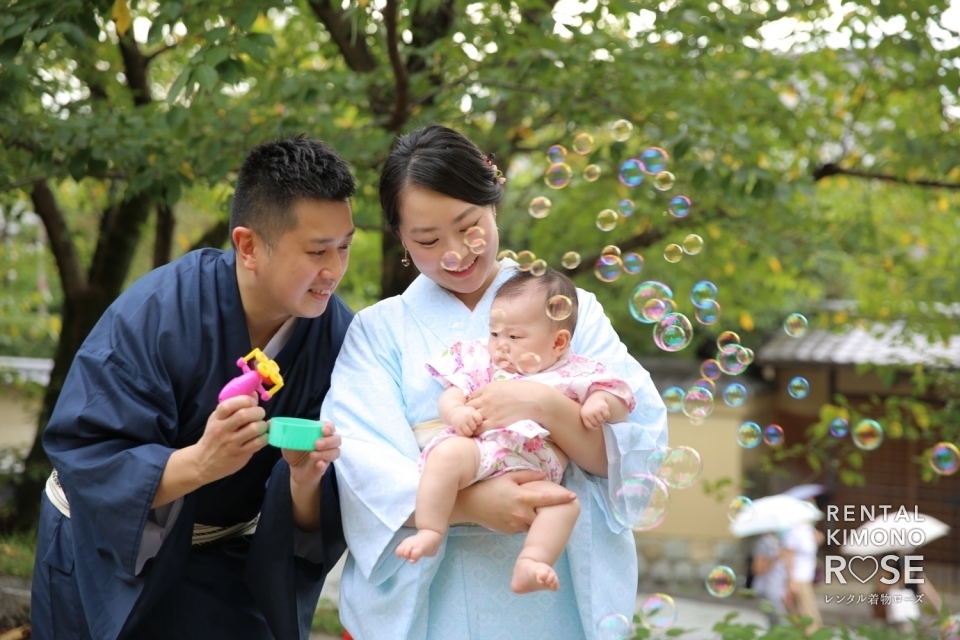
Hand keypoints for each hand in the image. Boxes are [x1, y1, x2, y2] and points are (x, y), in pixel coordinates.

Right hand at [194, 395, 267, 483]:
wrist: (203, 462)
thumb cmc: (214, 436)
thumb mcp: (218, 419)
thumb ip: (235, 406)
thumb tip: (253, 394)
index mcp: (217, 418)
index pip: (229, 404)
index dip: (245, 400)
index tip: (252, 402)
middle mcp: (222, 430)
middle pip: (244, 415)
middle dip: (258, 411)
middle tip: (260, 414)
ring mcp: (231, 443)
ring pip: (254, 428)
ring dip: (263, 425)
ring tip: (262, 426)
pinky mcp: (240, 454)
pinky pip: (258, 442)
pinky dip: (265, 437)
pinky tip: (263, 436)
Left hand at [283, 421, 339, 486]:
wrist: (294, 470)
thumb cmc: (294, 452)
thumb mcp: (288, 442)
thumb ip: (283, 433)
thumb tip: (269, 423)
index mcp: (318, 433)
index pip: (330, 427)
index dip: (329, 427)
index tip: (323, 429)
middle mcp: (326, 443)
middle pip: (336, 439)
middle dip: (328, 441)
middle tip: (316, 444)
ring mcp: (326, 455)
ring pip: (335, 452)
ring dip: (326, 453)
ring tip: (313, 455)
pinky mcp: (324, 467)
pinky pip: (328, 465)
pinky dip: (323, 464)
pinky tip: (318, 464)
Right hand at [449, 406, 482, 436]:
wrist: (455, 411)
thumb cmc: (467, 412)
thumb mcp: (473, 411)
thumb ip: (478, 417)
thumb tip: (484, 424)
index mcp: (472, 412)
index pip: (479, 420)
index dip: (478, 422)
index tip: (477, 421)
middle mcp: (466, 417)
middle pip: (474, 427)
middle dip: (474, 427)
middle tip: (472, 426)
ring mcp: (461, 422)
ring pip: (469, 432)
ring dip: (470, 432)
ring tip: (469, 429)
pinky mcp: (457, 427)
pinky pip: (463, 435)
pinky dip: (465, 434)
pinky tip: (465, 430)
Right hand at [454, 470, 575, 533]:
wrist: (469, 504)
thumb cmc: (488, 487)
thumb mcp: (507, 476)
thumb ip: (528, 476)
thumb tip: (545, 476)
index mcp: (523, 498)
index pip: (547, 499)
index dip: (562, 498)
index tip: (573, 497)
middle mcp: (521, 514)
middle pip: (544, 516)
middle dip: (551, 512)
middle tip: (558, 507)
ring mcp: (515, 525)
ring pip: (534, 524)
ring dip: (538, 519)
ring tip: (540, 511)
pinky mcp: (509, 531)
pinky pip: (523, 528)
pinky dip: (527, 522)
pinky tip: (524, 515)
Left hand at [466, 380, 548, 431]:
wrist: (534, 399)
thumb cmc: (524, 390)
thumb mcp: (504, 385)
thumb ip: (493, 390)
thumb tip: (489, 395)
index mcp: (487, 388)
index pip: (470, 397)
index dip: (470, 404)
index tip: (472, 409)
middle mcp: (485, 399)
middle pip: (467, 408)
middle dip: (467, 414)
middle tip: (470, 420)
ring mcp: (489, 411)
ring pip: (471, 419)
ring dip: (471, 423)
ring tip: (473, 428)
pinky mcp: (495, 422)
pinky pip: (479, 428)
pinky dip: (476, 431)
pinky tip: (477, 433)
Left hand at [580, 394, 609, 429]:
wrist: (595, 398)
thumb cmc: (590, 410)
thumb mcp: (585, 415)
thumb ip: (588, 423)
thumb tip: (596, 429)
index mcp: (583, 415)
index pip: (590, 427)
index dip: (594, 427)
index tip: (595, 425)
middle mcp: (589, 412)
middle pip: (597, 424)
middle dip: (599, 423)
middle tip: (598, 418)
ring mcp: (596, 409)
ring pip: (602, 421)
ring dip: (603, 419)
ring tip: (600, 415)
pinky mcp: (603, 407)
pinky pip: (607, 416)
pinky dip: (607, 416)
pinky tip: (603, 412)